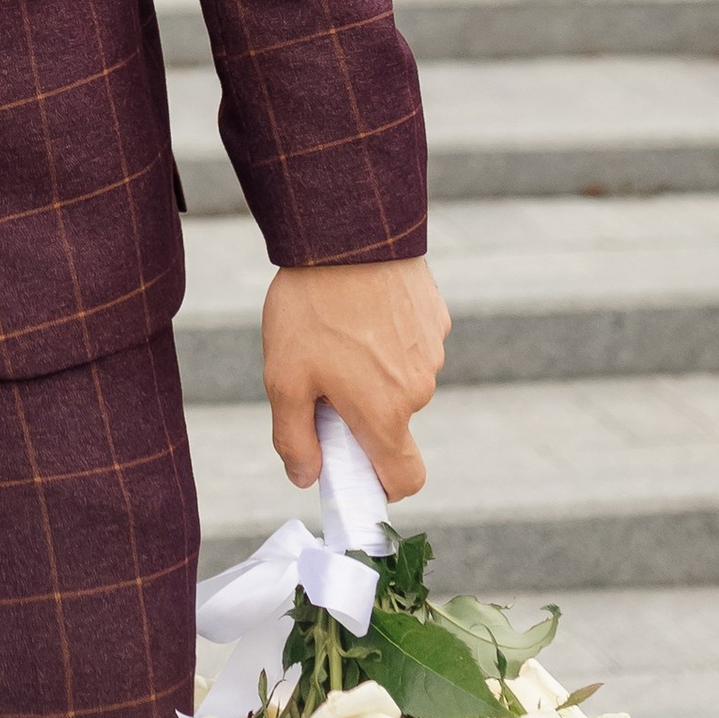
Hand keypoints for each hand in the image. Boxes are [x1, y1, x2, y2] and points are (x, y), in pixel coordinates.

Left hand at [262, 257, 449, 502]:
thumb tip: (305, 477)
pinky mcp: (435, 317)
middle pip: (392, 424)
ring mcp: (432, 351)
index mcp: (385, 413)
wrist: (347, 232)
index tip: (350, 466)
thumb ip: (294, 438)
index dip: (380, 484)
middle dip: (360, 412)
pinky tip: (359, 308)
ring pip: (400, 380)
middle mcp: (418, 388)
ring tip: (335, 329)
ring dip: (373, 371)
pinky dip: (387, 338)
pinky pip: (410, 344)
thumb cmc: (311, 307)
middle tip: (320, 374)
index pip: (405, 478)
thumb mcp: (284, 378)